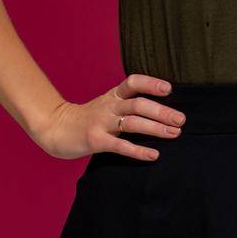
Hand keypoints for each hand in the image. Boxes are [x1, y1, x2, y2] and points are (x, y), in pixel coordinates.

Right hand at [30, 73, 185, 161]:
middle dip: (162, 111)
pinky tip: (154, 155)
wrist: (55, 129)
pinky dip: (139, 150)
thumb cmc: (87, 118)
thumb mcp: (106, 104)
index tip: (168, 89)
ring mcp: (101, 123)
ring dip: (156, 128)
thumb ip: (127, 104)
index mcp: (112, 95)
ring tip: (175, 134)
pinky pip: (120, 145)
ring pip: (132, 122)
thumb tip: (161, 110)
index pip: (133, 82)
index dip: (151, 83)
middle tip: (181, 119)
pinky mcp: (95, 141)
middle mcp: (108, 106)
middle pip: (138, 104)